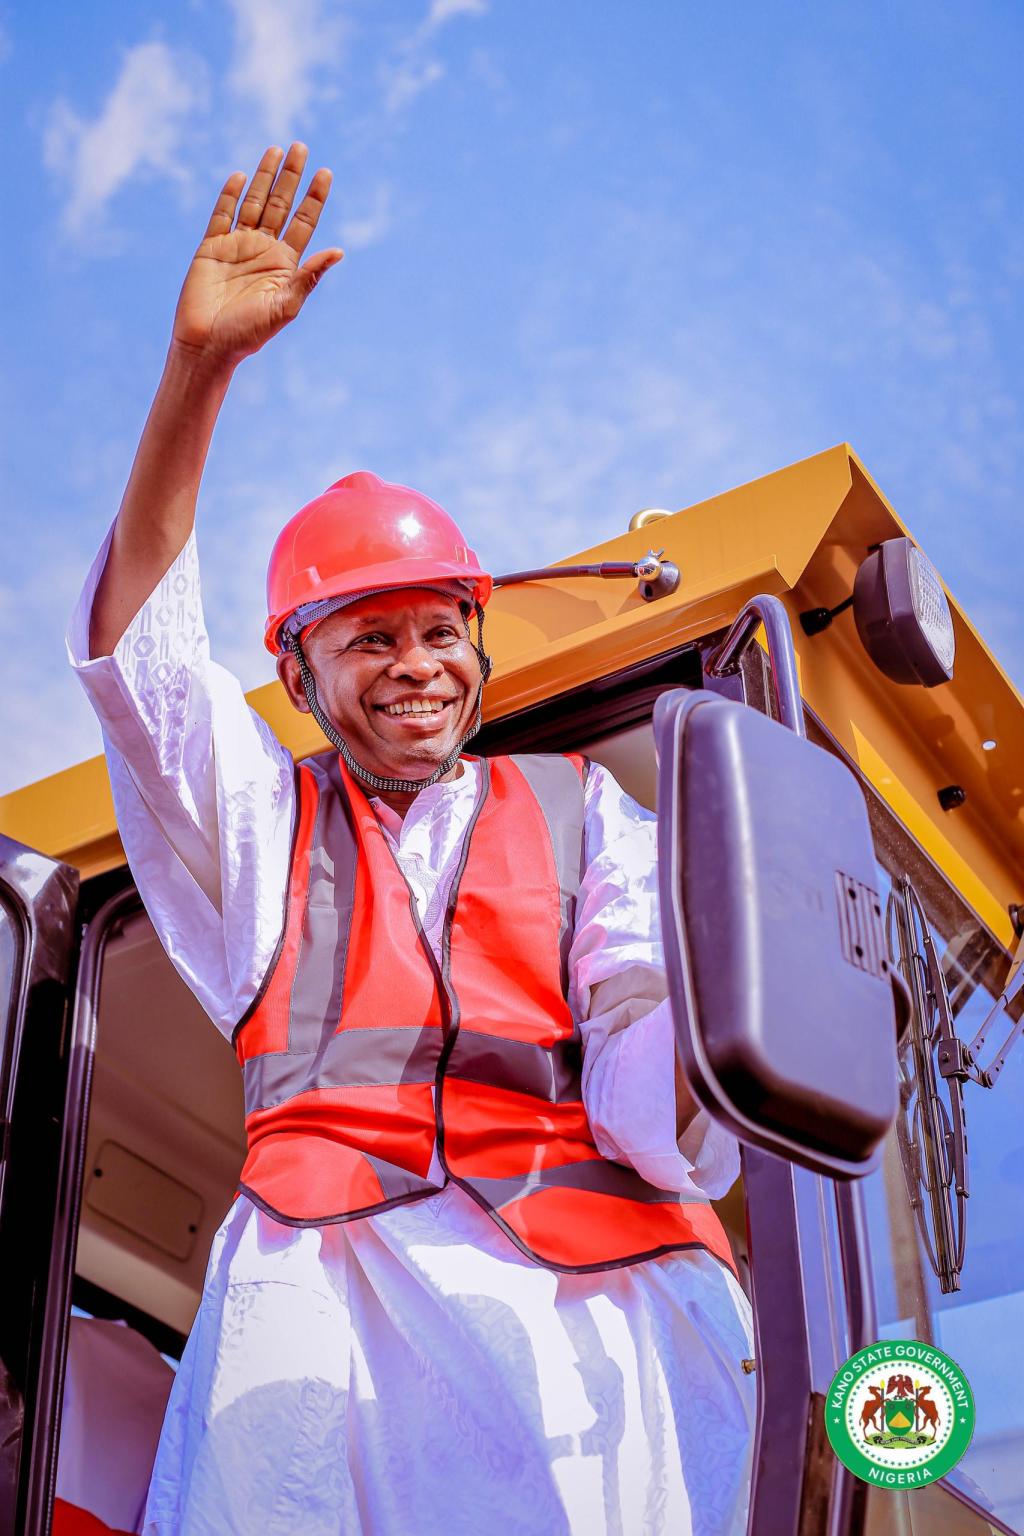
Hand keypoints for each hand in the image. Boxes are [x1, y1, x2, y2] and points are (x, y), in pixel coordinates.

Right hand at [172, 144, 342, 365]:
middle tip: (301, 147)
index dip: (314, 198)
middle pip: (280, 205)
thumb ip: (309, 278)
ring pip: (254, 203)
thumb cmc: (249, 335)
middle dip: (290, 177)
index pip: (303, 223)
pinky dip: (230, 195)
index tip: (325, 172)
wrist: (208, 346)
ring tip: (276, 150)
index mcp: (284, 265)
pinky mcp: (211, 248)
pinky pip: (222, 215)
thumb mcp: (285, 307)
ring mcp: (237, 247)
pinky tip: (242, 176)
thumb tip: (339, 252)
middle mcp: (263, 251)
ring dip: (265, 177)